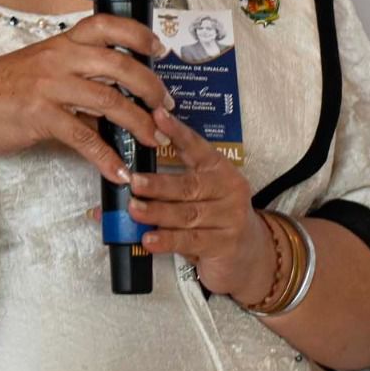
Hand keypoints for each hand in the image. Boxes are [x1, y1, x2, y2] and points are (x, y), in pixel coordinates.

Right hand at [0, 14, 172, 183]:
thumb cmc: (0, 89)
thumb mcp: (41, 69)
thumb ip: (77, 76)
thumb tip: (115, 98)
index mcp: (62, 43)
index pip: (107, 25)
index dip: (139, 34)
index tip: (160, 50)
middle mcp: (60, 58)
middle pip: (120, 65)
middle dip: (151, 87)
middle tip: (166, 105)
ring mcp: (51, 86)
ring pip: (110, 101)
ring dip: (139, 123)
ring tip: (154, 138)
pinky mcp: (41, 116)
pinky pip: (84, 138)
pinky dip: (106, 157)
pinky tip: (119, 170)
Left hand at [126, 108, 276, 304]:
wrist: (250, 254)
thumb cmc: (215, 218)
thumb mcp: (200, 196)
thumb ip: (168, 188)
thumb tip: (119, 188)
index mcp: (220, 170)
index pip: (198, 147)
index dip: (177, 132)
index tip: (158, 116)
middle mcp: (229, 190)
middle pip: (189, 185)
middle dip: (159, 184)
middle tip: (134, 181)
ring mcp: (230, 218)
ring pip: (187, 214)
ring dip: (158, 212)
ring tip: (134, 209)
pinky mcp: (225, 245)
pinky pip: (191, 241)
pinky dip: (167, 240)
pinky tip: (149, 238)